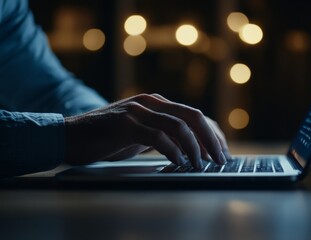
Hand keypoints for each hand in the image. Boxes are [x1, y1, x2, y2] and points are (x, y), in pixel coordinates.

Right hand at [64, 93, 228, 168]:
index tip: (222, 152)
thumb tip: (190, 150)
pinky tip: (179, 162)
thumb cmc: (107, 138)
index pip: (194, 116)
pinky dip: (172, 150)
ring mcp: (137, 111)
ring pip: (178, 125)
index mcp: (157, 104)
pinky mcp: (124, 124)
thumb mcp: (141, 135)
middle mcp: (150, 103)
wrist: (70, 135)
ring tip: (201, 164)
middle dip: (211, 139)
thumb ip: (163, 135)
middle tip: (221, 160)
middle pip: (192, 116)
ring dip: (194, 147)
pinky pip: (156, 136)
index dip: (212, 134)